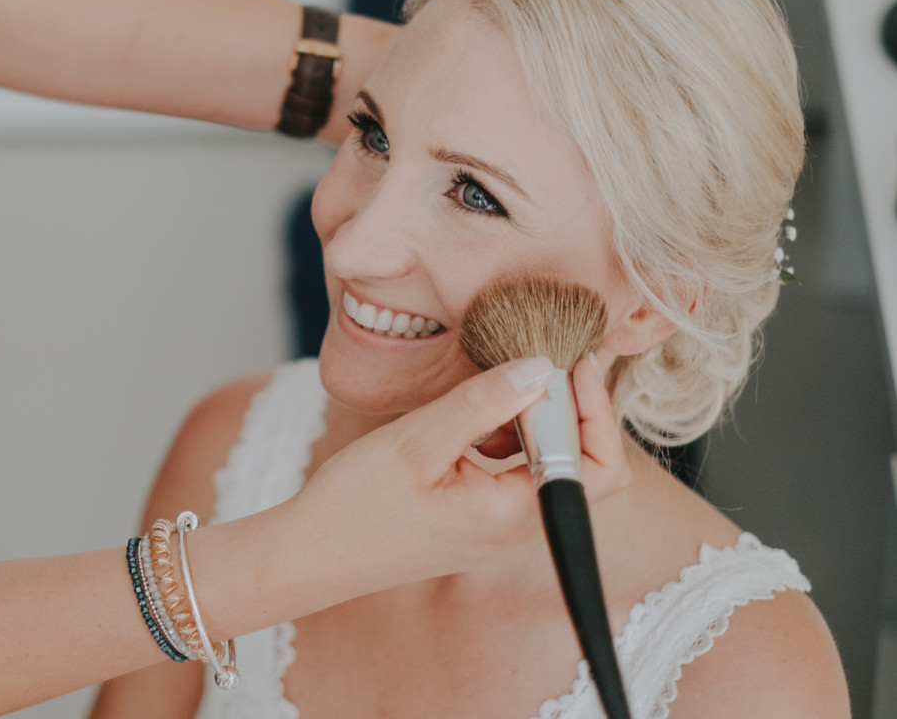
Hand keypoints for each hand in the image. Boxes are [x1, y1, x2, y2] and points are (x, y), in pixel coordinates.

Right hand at [283, 354, 630, 601]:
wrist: (314, 553)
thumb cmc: (357, 505)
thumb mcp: (416, 441)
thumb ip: (482, 404)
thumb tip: (540, 367)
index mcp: (516, 517)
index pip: (600, 467)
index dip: (594, 410)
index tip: (567, 362)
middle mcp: (523, 531)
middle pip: (586, 465)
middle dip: (568, 410)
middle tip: (535, 364)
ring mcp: (506, 530)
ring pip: (554, 466)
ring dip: (536, 422)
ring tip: (494, 393)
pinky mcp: (487, 521)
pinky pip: (523, 474)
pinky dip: (511, 439)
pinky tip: (473, 423)